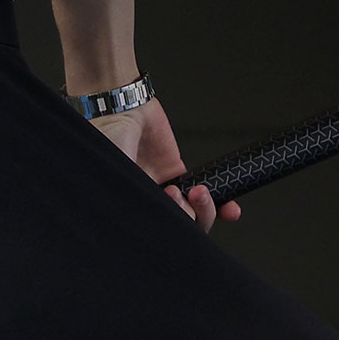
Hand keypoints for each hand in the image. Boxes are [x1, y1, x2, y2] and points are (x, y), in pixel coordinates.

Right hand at [92, 97, 240, 233]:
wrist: (124, 110)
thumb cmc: (107, 139)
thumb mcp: (119, 171)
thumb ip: (138, 194)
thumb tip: (157, 217)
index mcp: (132, 204)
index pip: (158, 229)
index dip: (173, 230)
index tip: (179, 219)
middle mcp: (148, 200)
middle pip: (179, 224)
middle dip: (190, 216)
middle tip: (184, 197)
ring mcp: (165, 188)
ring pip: (194, 212)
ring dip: (205, 208)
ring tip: (199, 191)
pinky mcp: (177, 172)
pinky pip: (203, 191)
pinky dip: (220, 202)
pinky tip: (230, 209)